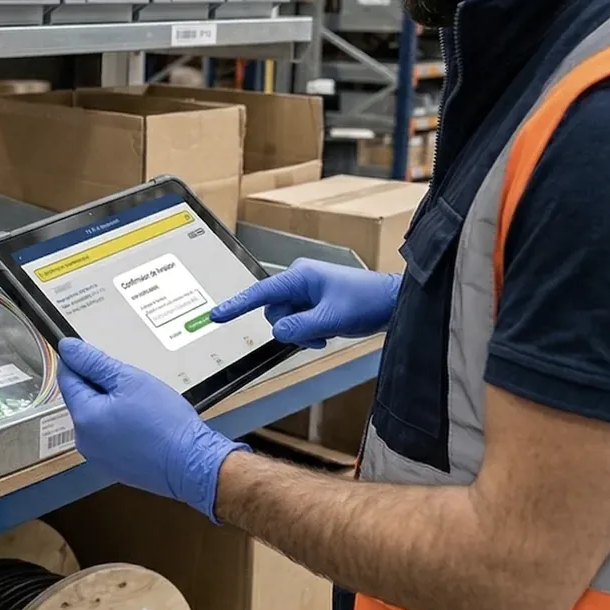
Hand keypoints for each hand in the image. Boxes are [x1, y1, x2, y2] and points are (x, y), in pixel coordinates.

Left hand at [57, 339, 245, 519]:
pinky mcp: (114, 465)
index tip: (93, 354)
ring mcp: (98, 456)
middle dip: (102, 386)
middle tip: (131, 385)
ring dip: (113, 405)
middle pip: (83, 399)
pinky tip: (143, 424)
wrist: (192, 463)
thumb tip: (68, 348)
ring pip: (97, 417)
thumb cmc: (165, 423)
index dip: (79, 361)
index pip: (67, 379)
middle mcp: (85, 441)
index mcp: (84, 418)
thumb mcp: (129, 380)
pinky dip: (121, 425)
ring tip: (141, 406)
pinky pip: (109, 436)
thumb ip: (94, 362)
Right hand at [210, 258, 400, 348]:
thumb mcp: (332, 319)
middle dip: (291, 328)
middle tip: (318, 333)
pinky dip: (310, 332)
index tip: (216, 316)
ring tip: (328, 331)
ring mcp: (306, 292)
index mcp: (299, 276)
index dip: (236, 305)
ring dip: (303, 332)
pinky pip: (299, 322)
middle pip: (274, 313)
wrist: (393, 303)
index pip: (261, 293)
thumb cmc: (367, 302)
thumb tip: (277, 332)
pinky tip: (328, 331)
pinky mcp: (313, 303)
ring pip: (286, 320)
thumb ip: (300, 327)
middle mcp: (299, 281)